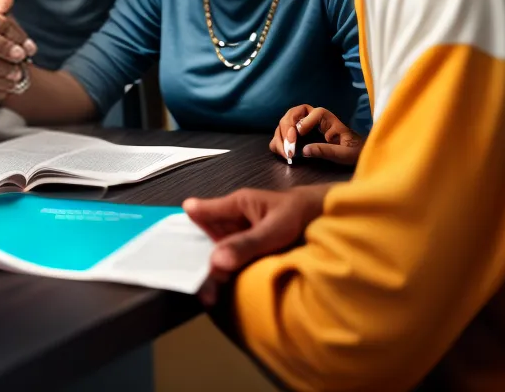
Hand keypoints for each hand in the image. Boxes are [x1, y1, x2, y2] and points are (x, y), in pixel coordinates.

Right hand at [183, 185, 331, 304]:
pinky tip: (224, 293)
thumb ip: (247, 243)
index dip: (186, 231)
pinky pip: (235, 263)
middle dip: (202, 263)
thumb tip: (215, 262)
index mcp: (235, 205)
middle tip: (204, 294)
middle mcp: (234, 221)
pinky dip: (229, 276)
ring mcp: (243, 238)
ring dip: (215, 273)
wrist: (330, 218)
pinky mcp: (253, 254)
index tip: (175, 256)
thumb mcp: (275, 227)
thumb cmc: (301, 213)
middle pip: (209, 240)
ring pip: (220, 254)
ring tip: (209, 298)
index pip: (200, 214)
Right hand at [269, 104, 363, 166]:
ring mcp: (301, 126)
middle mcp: (310, 117)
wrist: (355, 153)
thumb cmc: (353, 151)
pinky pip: (281, 135)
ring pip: (283, 124)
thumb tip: (304, 151)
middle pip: (291, 115)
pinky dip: (278, 143)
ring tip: (286, 154)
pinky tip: (284, 154)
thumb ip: (326, 151)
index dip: (302, 122)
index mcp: (324, 117)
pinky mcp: (297, 136)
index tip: (298, 134)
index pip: (308, 111)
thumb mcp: (344, 153)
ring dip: (280, 138)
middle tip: (289, 148)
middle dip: (286, 130)